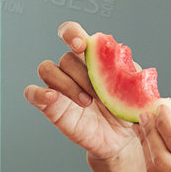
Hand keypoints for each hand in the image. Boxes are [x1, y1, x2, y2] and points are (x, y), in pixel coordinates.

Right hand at [24, 21, 138, 163]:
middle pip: (66, 58)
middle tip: (100, 95)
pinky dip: (38, 93)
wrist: (122, 138)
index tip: (80, 45)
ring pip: (47, 69)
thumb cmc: (127, 109)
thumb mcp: (137, 91)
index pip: (72, 33)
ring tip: (86, 102)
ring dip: (67, 84)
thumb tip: (138, 74)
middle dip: (83, 75)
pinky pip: (32, 93)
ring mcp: (59, 86)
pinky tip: (52, 98)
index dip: (71, 34)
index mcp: (91, 57)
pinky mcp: (51, 106)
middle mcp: (72, 69)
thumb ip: (137, 79)